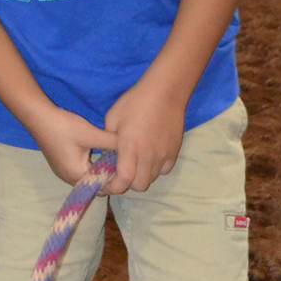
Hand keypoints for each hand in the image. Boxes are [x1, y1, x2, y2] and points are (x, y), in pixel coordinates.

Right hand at [31, 106, 116, 185]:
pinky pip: (80, 172)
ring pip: (87, 178)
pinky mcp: (60, 165)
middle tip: (118, 160)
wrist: (38, 116)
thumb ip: (112, 142)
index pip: (103, 187)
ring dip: (98, 170)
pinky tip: (95, 152)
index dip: (115, 178)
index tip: (124, 165)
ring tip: (109, 156)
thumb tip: (130, 148)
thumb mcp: (91, 133)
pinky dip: (89, 167)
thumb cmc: (63, 127)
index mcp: (77, 175)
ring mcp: (63, 173)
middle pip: (95, 185)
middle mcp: (69, 179)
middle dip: (107, 175)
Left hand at [102, 79, 184, 194]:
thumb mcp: (112, 118)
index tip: (106, 184)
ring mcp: (164, 156)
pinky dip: (155, 169)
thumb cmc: (134, 102)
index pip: (124, 181)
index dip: (113, 187)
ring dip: (141, 176)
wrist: (164, 92)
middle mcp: (148, 157)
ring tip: (134, 163)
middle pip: (140, 186)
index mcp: (130, 148)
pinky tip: (149, 157)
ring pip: (152, 179)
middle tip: (120, 173)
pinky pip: (164, 170)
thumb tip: (108, 156)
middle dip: (127, 184)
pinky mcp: (175, 152)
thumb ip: (108, 141)